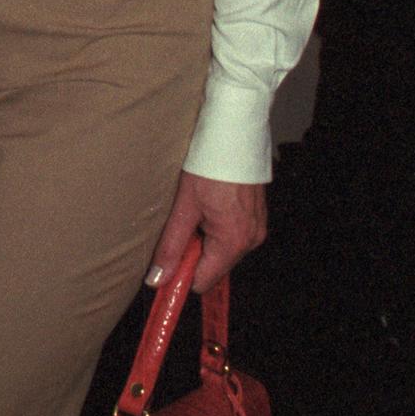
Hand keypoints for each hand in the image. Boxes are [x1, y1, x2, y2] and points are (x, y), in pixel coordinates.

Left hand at [145, 171, 266, 293]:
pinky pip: (233, 236)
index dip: (181, 273)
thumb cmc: (210, 164)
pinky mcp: (257, 218)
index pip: (203, 281)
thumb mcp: (184, 206)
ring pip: (222, 251)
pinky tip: (209, 205)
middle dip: (193, 252)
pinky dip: (217, 228)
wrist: (235, 133)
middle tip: (182, 221)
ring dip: (205, 238)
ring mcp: (256, 229)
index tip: (165, 260)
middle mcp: (250, 240)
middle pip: (214, 267)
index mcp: (233, 241)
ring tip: (197, 208)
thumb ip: (170, 246)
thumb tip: (157, 279)